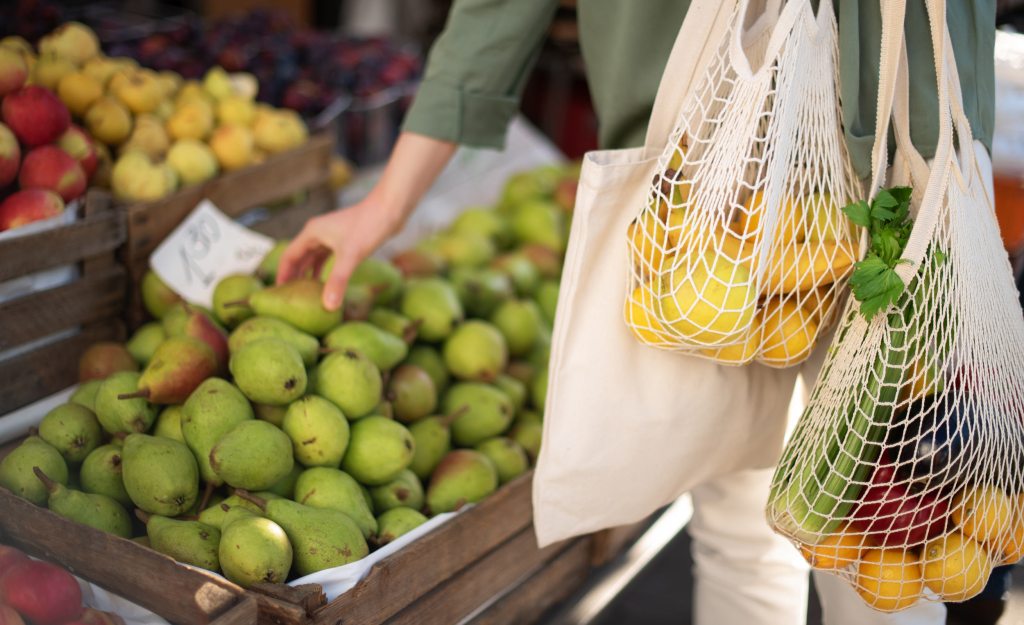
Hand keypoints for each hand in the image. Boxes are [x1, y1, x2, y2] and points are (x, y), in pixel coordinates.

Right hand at [275, 132, 457, 310]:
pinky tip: (327, 283)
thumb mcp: (351, 256)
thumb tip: (328, 306)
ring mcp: (331, 235)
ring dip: (308, 274)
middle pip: (299, 257)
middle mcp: (318, 232)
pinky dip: (324, 270)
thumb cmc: (370, 226)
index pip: (289, 257)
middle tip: (288, 299)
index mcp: (312, 233)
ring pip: (313, 257)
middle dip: (293, 277)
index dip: (282, 276)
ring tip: (305, 295)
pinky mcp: (345, 239)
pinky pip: (327, 257)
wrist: (391, 208)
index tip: (277, 295)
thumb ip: (338, 281)